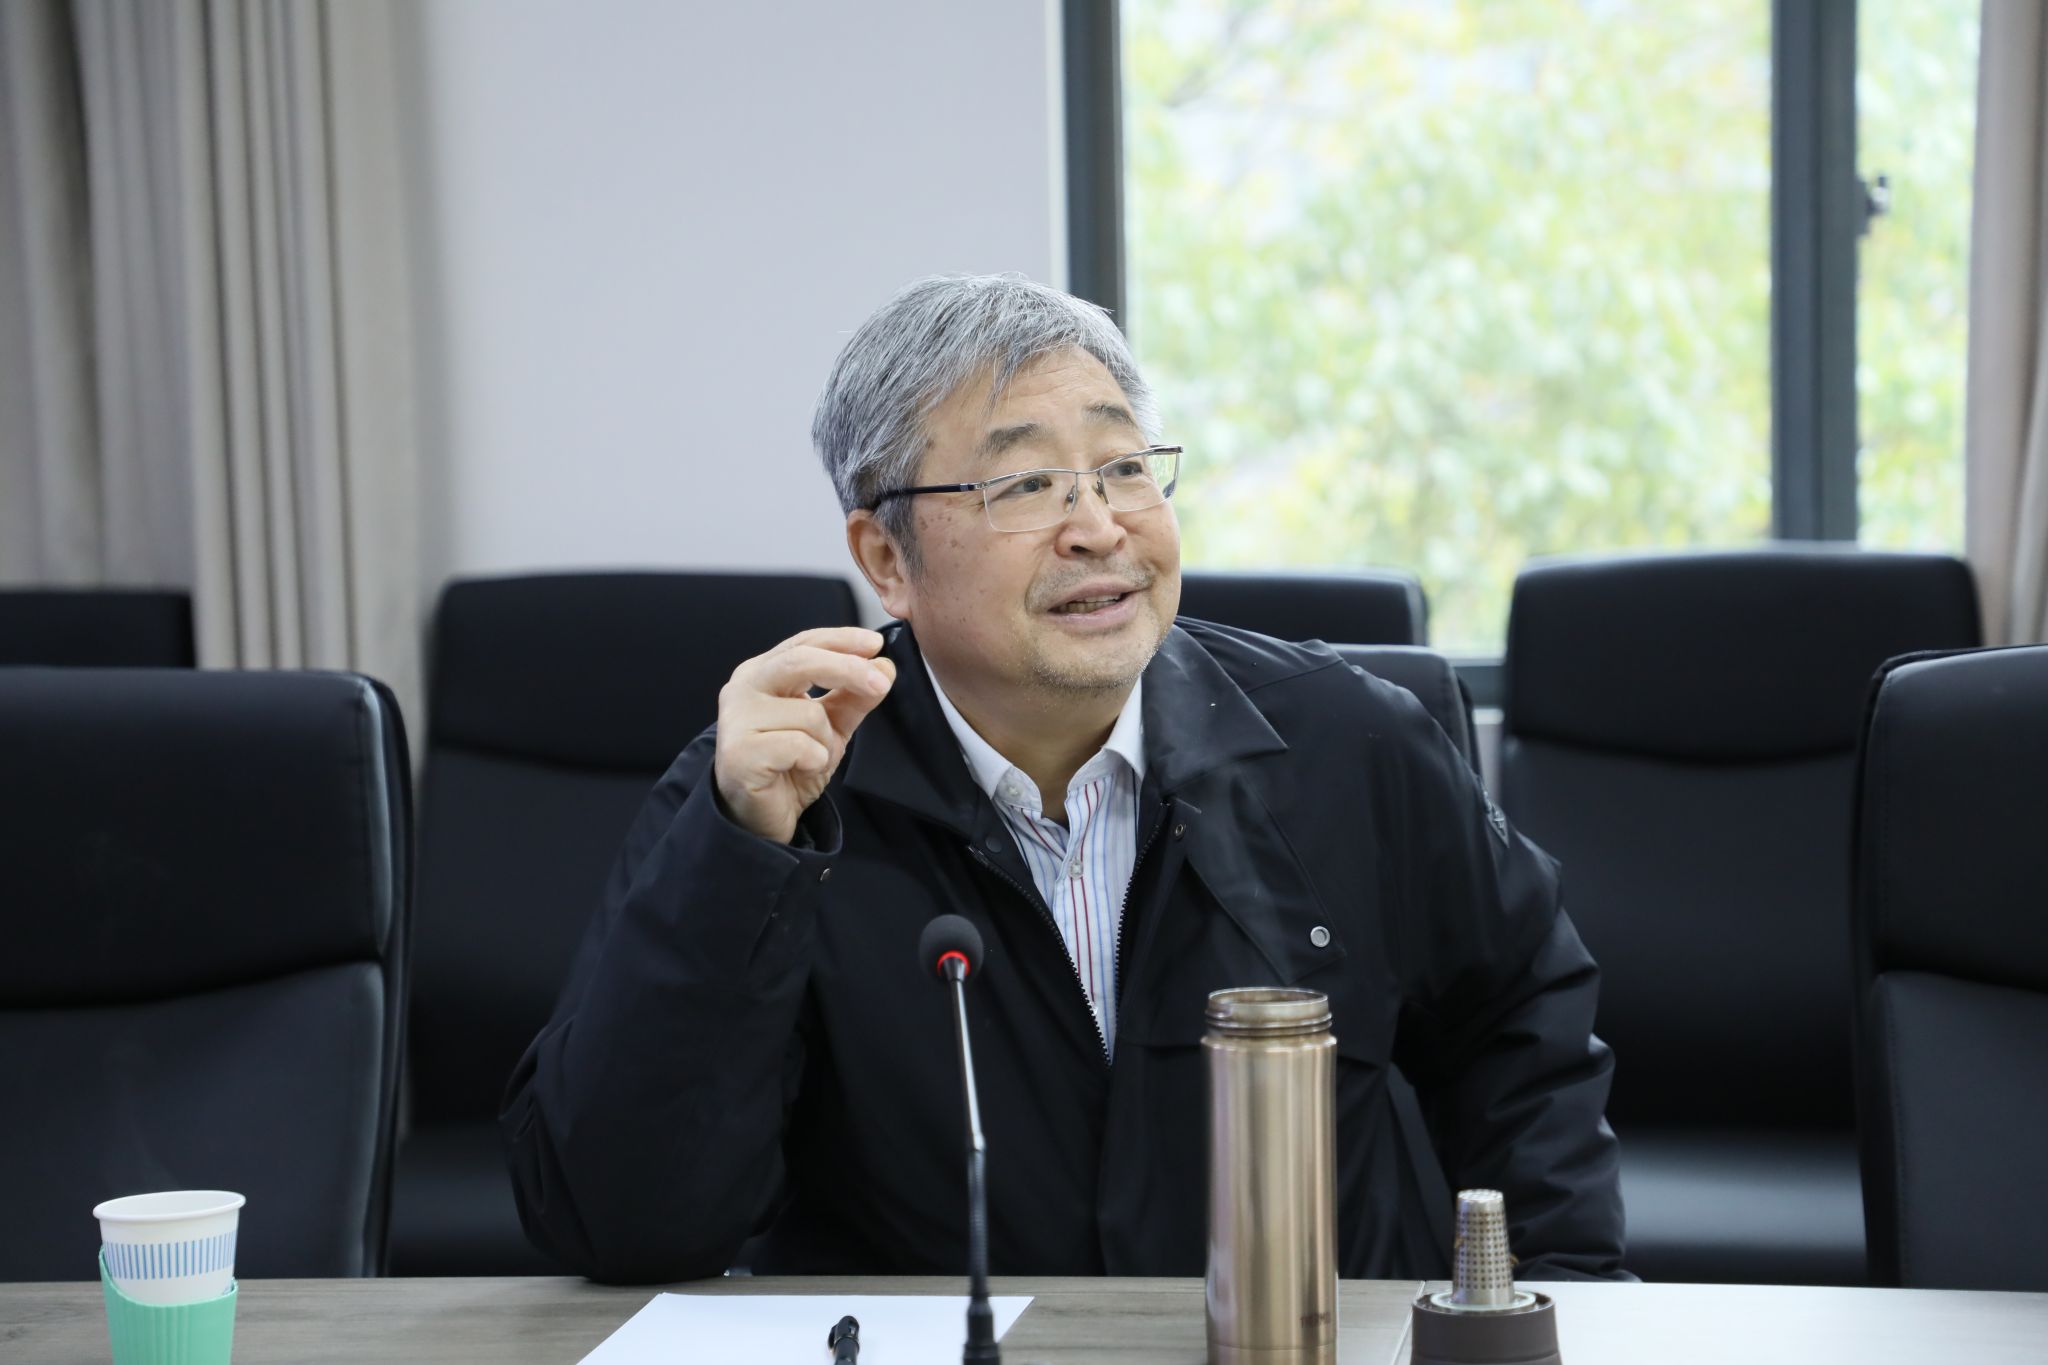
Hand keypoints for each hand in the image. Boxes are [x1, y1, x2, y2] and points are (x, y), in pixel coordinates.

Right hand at [713, 627, 896, 843]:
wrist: (764, 816)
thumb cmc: (790, 764)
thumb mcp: (831, 726)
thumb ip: (854, 696)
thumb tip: (884, 667)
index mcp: (762, 672)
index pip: (804, 643)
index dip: (841, 640)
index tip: (876, 644)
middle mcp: (744, 688)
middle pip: (800, 661)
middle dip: (846, 670)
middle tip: (880, 684)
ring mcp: (736, 719)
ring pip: (808, 713)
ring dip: (825, 741)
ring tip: (810, 758)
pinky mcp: (739, 752)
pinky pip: (799, 746)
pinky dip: (813, 760)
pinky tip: (798, 770)